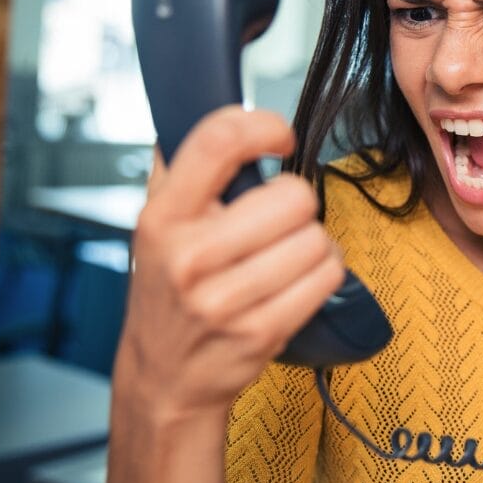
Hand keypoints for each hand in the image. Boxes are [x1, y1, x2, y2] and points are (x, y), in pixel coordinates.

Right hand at [113, 105, 344, 420]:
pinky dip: (324, 272)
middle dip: (297, 203)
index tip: (278, 136)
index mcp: (162, 218)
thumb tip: (202, 104)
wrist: (164, 379)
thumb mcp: (155, 225)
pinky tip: (297, 280)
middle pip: (292, 195)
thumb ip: (177, 167)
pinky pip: (327, 276)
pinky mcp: (260, 332)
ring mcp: (225, 300)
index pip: (217, 142)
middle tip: (279, 220)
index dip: (262, 125)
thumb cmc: (168, 291)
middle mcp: (189, 257)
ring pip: (316, 237)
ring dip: (314, 242)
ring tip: (286, 255)